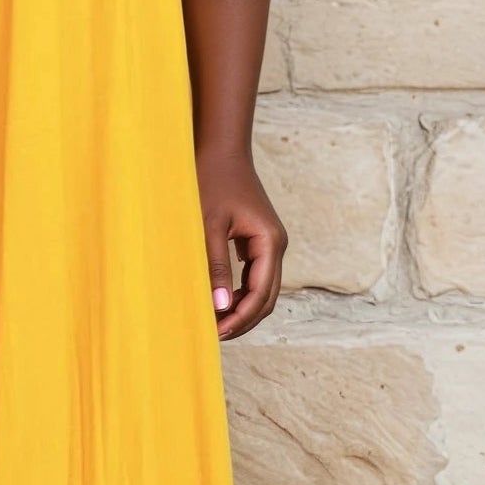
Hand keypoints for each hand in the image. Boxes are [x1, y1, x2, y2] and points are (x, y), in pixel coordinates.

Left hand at [195, 147, 285, 340]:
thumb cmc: (212, 181)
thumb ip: (215, 266)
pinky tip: (218, 301)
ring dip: (242, 309)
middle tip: (214, 336)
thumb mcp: (209, 225)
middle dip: (243, 319)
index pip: (261, 294)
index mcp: (270, 242)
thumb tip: (220, 308)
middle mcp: (276, 245)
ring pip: (262, 289)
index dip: (240, 318)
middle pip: (267, 297)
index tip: (216, 333)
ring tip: (215, 324)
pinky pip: (254, 276)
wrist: (219, 149)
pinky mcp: (257, 240)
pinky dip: (239, 293)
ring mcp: (269, 243)